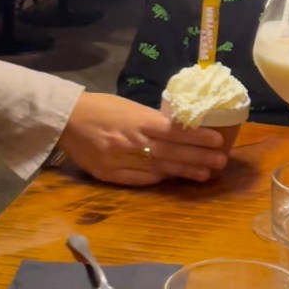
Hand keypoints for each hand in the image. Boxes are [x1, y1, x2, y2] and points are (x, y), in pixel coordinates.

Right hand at [57, 93, 228, 185]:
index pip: (174, 131)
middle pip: (171, 152)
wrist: (67, 118)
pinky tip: (175, 179)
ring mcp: (120, 159)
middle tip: (221, 161)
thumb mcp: (130, 108)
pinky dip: (158, 179)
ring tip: (206, 174)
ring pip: (158, 168)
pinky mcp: (108, 174)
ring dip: (184, 172)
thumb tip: (178, 132)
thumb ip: (152, 121)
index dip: (197, 137)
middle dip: (198, 158)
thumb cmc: (102, 107)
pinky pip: (139, 180)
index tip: (218, 141)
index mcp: (138, 120)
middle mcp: (132, 141)